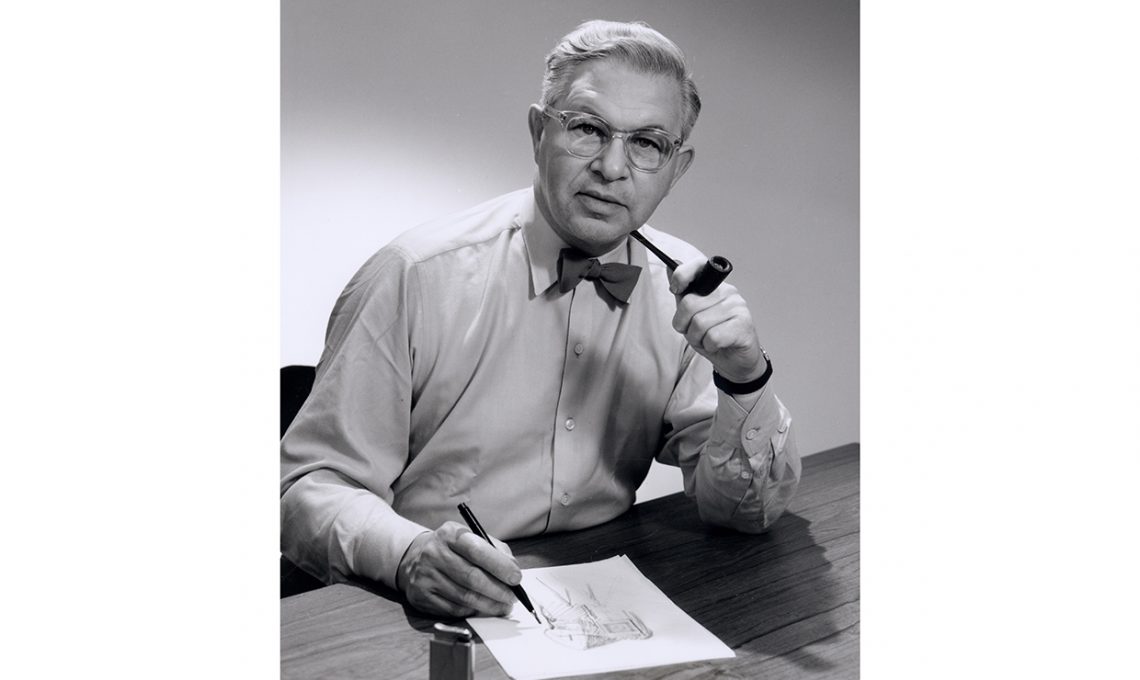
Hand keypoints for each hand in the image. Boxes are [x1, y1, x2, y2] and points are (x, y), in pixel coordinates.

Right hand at [395, 521, 520, 617]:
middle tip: (513, 598)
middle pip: (471, 577)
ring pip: (464, 597)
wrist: (414, 557)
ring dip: (489, 605)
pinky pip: (453, 609)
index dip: (500, 566)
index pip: (477, 550)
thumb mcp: (470, 538)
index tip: (516, 578)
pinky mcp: (422, 596)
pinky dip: (472, 611)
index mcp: (449, 534)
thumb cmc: (452, 549)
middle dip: (498, 590)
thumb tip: (513, 570)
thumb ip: (494, 550)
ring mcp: (425, 576)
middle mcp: (434, 553)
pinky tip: (482, 608)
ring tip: (503, 606)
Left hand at [670, 258, 767, 382]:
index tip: (675, 289)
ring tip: (707, 339)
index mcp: (715, 285)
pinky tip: (717, 345)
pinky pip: (713, 337)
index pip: (699, 265)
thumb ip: (682, 294)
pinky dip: (709, 346)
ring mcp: (738, 307)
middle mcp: (728, 292)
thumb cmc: (714, 336)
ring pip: (699, 323)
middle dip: (684, 325)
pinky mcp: (743, 326)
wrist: (736, 360)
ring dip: (697, 338)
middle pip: (689, 303)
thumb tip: (670, 268)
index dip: (681, 275)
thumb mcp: (692, 316)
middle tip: (694, 332)